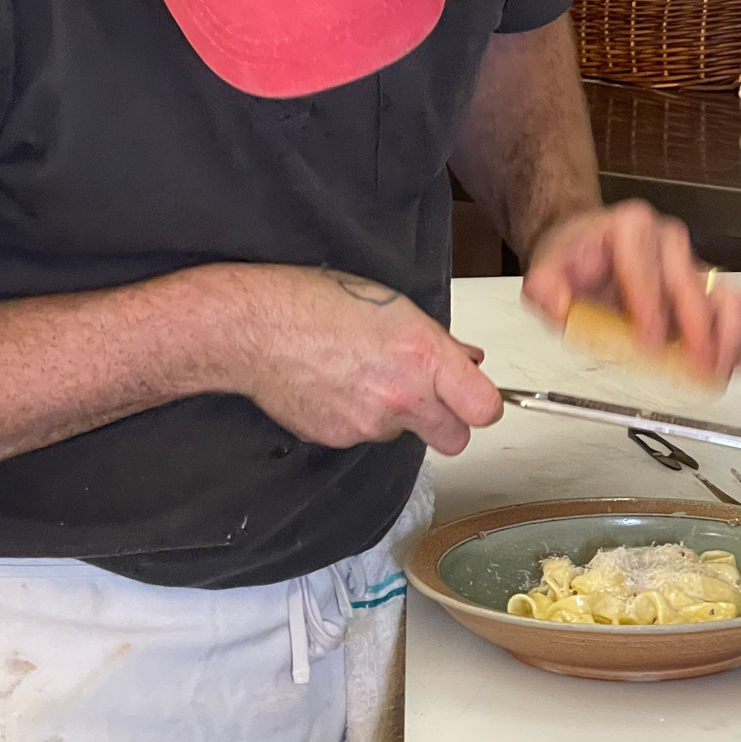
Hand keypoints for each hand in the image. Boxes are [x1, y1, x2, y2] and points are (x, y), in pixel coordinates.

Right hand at [228, 266, 502, 455]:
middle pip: (455, 440)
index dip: (484, 404)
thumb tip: (466, 360)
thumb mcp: (394, 306)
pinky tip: (336, 385)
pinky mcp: (338, 440)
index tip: (477, 396)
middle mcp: (401, 400)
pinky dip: (357, 416)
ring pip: (403, 434)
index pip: (485, 409)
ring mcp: (368, 426)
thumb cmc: (319, 301)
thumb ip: (438, 343)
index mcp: (423, 358)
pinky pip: (363, 435)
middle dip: (448, 421)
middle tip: (428, 395)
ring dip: (395, 414)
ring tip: (362, 374)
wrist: (256, 327)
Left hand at [521, 200, 740, 382]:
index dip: (650, 307)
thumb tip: (561, 306)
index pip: (644, 267)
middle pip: (689, 282)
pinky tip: (730, 363)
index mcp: (629, 229)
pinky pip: (732, 309)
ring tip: (717, 369)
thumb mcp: (547, 270)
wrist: (589, 248)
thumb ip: (546, 288)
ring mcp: (690, 262)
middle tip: (692, 364)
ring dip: (726, 335)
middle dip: (694, 328)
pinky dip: (735, 338)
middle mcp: (666, 241)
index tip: (649, 340)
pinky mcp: (705, 286)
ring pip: (724, 292)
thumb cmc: (576, 258)